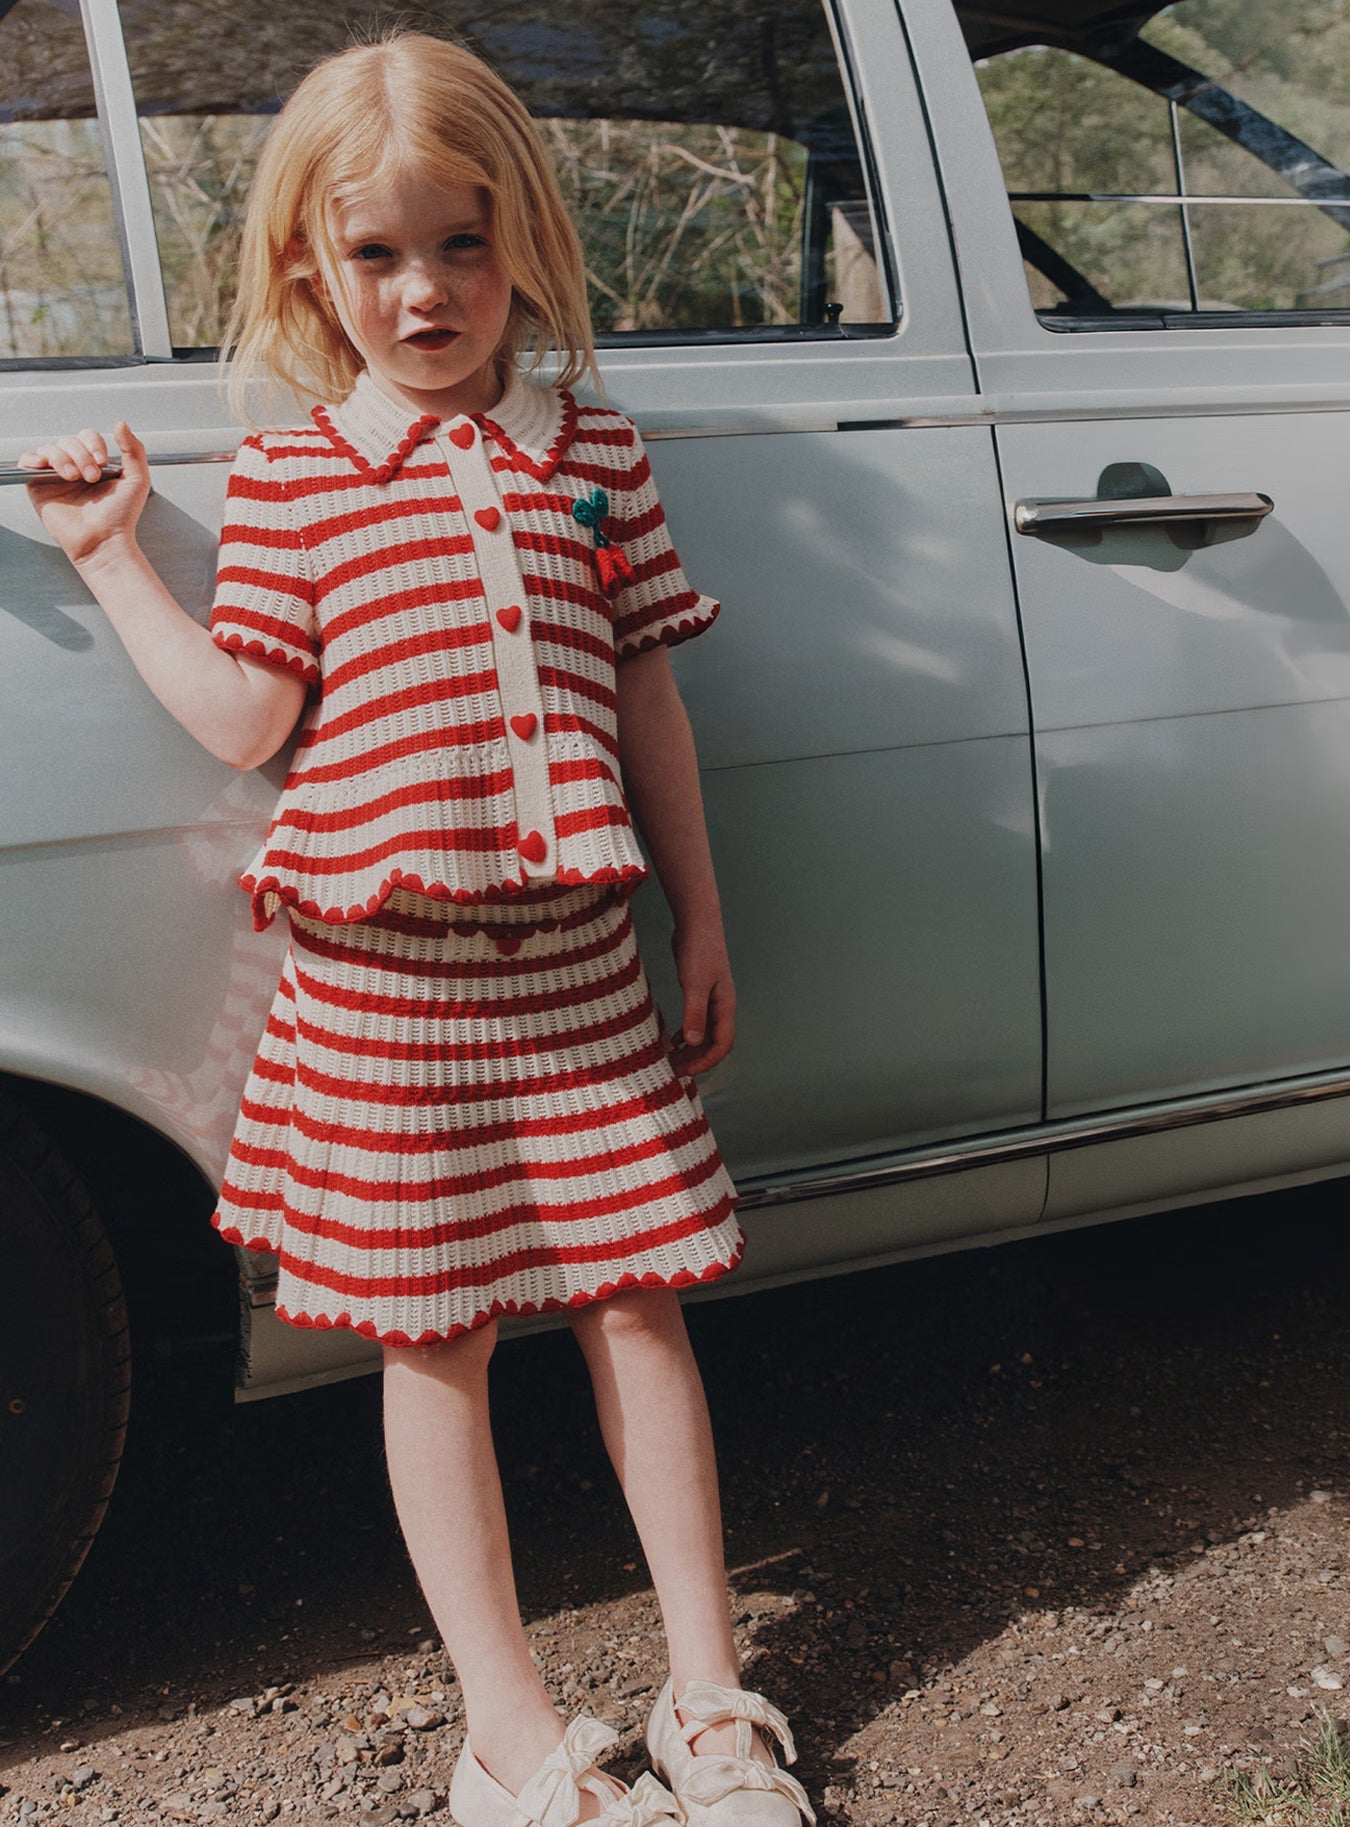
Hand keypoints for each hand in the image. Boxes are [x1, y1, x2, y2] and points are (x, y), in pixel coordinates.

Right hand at [21, 421, 150, 567]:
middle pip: (68, 440)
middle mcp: (75, 467)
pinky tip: (48, 469)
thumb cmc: (120, 517)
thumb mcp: (137, 479)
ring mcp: (56, 476)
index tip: (103, 462)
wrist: (104, 540)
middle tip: (92, 477)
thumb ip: (133, 449)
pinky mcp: (39, 486)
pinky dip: (35, 459)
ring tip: (75, 478)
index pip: (86, 436)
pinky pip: (28, 461)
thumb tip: (121, 424)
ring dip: (63, 459)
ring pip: (50, 448)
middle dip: (81, 455)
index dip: (93, 444)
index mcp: (94, 463)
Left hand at [669, 918, 735, 1076]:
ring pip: (705, 1033)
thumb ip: (694, 1013)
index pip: (722, 1044)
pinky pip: (697, 1021)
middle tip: (674, 1070)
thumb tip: (693, 1043)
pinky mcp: (699, 992)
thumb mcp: (694, 984)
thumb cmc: (699, 950)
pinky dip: (687, 1034)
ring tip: (672, 1059)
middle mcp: (721, 1006)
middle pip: (714, 1043)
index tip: (686, 1072)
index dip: (706, 1062)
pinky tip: (674, 1039)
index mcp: (725, 1006)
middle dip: (697, 1060)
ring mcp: (711, 999)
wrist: (697, 922)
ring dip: (691, 1049)